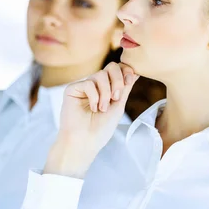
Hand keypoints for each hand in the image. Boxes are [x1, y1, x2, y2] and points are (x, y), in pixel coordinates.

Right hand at [44, 62, 138, 178]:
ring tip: (102, 109)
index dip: (126, 71)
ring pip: (100, 75)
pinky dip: (94, 97)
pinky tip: (92, 109)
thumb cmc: (101, 128)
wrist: (85, 141)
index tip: (130, 81)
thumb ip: (125, 88)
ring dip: (106, 93)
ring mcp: (84, 86)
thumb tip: (135, 72)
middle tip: (116, 98)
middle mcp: (96, 85)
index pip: (118, 69)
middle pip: (111, 67)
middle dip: (118, 81)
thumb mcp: (118, 105)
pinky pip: (88, 83)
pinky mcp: (72, 89)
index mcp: (107, 88)